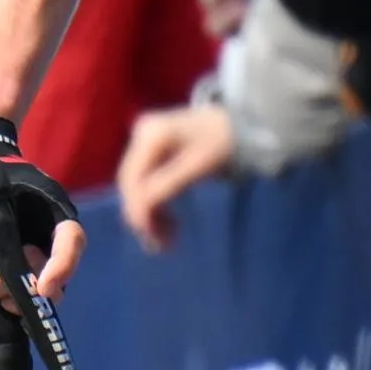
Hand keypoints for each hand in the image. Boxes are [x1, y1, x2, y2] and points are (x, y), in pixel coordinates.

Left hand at [0, 113, 86, 304]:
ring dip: (2, 290)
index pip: (71, 240)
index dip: (63, 266)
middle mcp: (49, 233)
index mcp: (49, 206)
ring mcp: (35, 251)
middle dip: (23, 288)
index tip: (42, 288)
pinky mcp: (16, 263)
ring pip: (31, 286)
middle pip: (54, 275)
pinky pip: (14, 286)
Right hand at [116, 104, 237, 251]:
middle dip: (143, 216)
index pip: (132, 180)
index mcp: (150, 135)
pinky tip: (167, 221)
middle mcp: (141, 135)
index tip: (154, 238)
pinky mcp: (151, 151)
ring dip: (148, 213)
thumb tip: (137, 214)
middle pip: (130, 183)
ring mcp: (144, 141)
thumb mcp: (196, 166)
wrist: (240, 125)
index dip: (138, 211)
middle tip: (162, 244)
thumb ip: (165, 186)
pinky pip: (145, 181)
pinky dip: (154, 203)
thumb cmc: (223, 143)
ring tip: (167, 238)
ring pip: (135, 186)